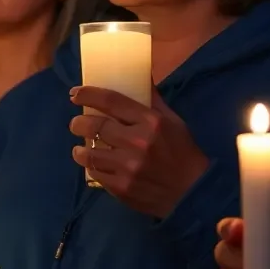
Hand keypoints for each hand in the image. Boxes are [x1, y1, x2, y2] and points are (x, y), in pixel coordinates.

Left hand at [69, 86, 207, 217]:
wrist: (194, 193)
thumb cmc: (183, 153)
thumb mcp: (173, 121)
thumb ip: (152, 100)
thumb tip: (140, 75)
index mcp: (151, 122)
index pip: (111, 101)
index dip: (88, 95)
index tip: (75, 94)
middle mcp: (137, 142)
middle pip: (94, 126)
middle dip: (78, 123)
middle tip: (76, 124)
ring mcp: (127, 167)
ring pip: (88, 153)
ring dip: (80, 149)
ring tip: (80, 148)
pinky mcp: (121, 188)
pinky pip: (95, 173)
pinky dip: (92, 168)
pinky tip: (94, 166)